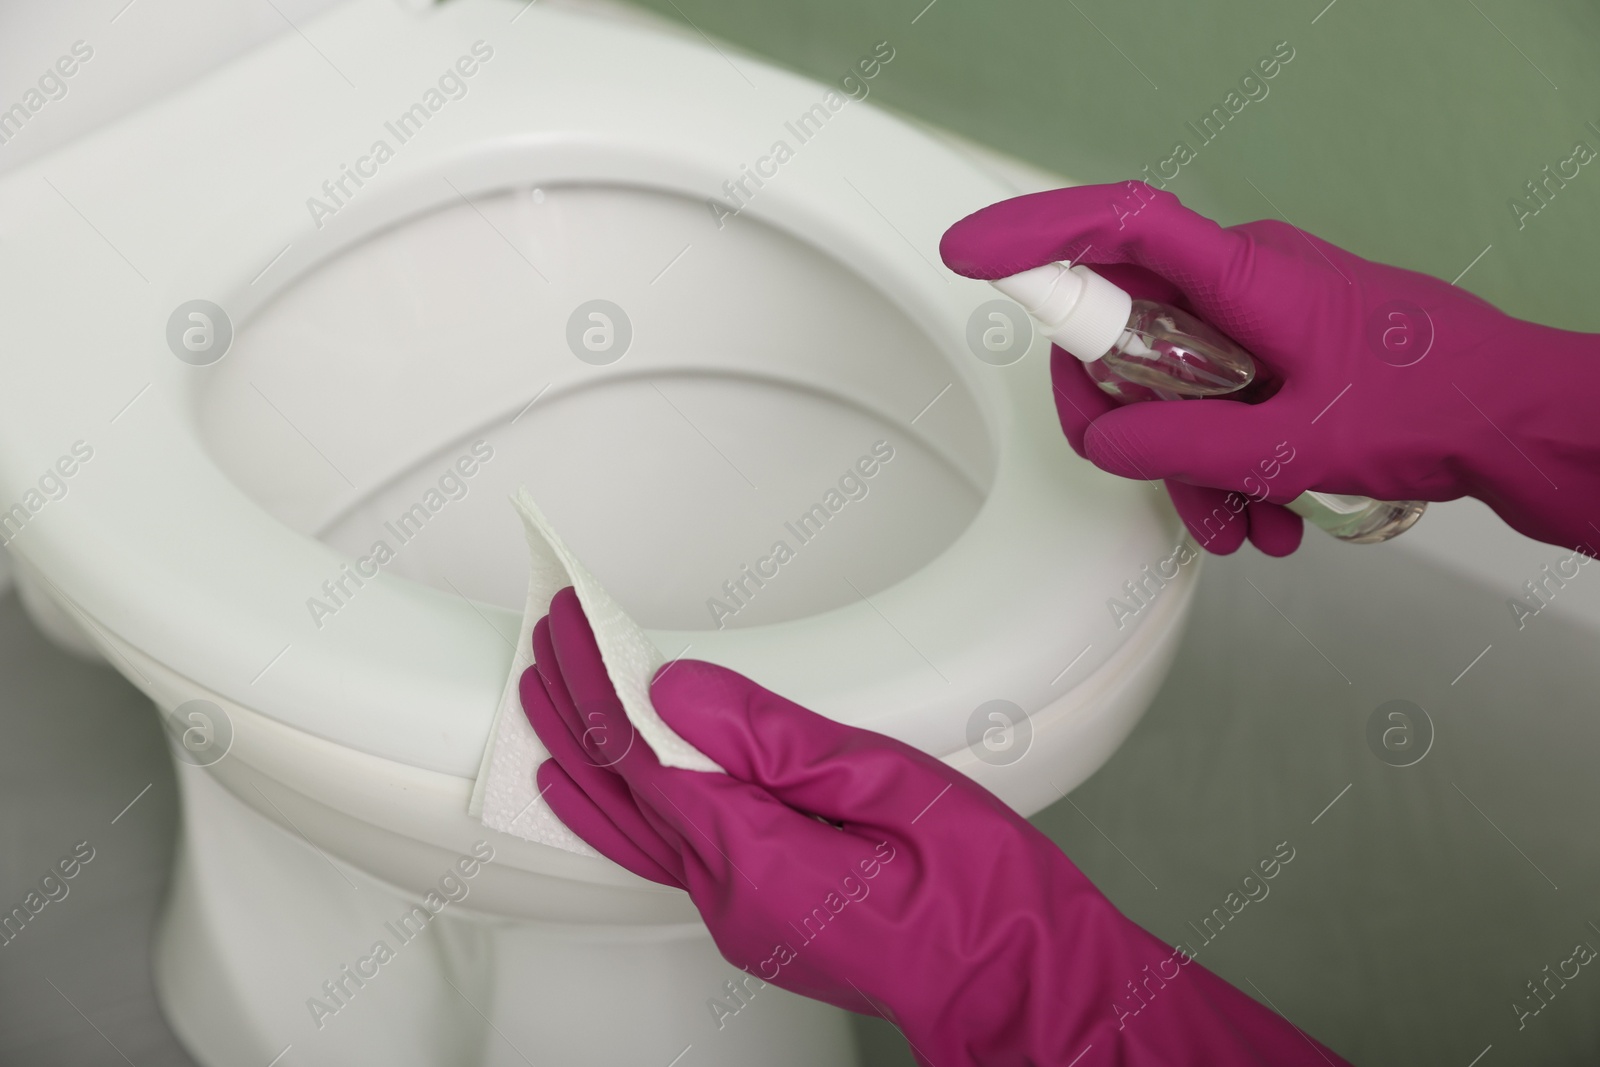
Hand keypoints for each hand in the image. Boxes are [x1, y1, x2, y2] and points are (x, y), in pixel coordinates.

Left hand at [521, 587, 1350, 1065]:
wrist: (1017, 979)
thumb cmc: (983, 890)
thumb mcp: (892, 784)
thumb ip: (775, 738)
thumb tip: (678, 693)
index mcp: (755, 857)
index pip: (643, 756)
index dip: (597, 683)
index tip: (570, 621)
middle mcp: (728, 897)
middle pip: (620, 791)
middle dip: (573, 707)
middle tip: (541, 635)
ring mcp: (738, 915)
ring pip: (631, 825)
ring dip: (584, 753)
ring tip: (544, 693)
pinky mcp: (757, 915)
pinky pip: (663, 851)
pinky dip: (619, 804)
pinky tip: (596, 784)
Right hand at [941, 181, 1599, 556]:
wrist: (1517, 422)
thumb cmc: (1438, 406)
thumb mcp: (1292, 441)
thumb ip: (1181, 443)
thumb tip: (1102, 443)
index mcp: (1246, 274)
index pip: (1120, 224)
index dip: (1037, 232)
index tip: (971, 253)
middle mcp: (1245, 282)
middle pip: (1128, 330)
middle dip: (1128, 419)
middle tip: (1141, 468)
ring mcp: (1262, 317)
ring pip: (1171, 383)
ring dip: (1188, 464)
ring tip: (1236, 524)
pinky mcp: (1280, 351)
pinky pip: (1214, 401)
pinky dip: (1223, 463)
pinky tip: (1263, 515)